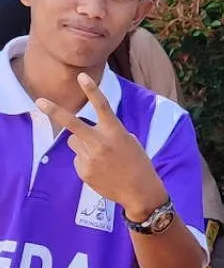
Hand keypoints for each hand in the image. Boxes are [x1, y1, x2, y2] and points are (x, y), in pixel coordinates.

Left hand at [35, 74, 167, 220]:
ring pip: (74, 142)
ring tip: (101, 157)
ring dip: (82, 144)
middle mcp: (100, 143)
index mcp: (116, 132)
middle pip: (72, 124)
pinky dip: (87, 162)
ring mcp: (90, 158)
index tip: (81, 76)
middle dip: (54, 112)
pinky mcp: (83, 171)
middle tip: (39, 101)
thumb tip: (86, 135)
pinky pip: (78, 159)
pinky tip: (101, 170)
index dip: (92, 90)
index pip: (102, 107)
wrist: (140, 191)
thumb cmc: (138, 164)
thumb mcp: (130, 142)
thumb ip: (108, 134)